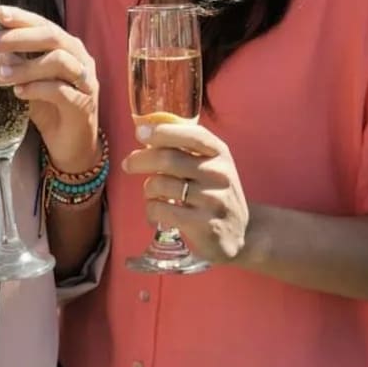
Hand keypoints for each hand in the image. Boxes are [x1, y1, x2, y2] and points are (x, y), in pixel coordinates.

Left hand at [0, 6, 100, 174]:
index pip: (43, 24)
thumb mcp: (20, 80)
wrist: (70, 144)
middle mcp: (78, 58)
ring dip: (26, 66)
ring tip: (0, 74)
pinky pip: (61, 91)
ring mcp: (84, 80)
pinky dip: (38, 89)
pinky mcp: (83, 104)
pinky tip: (19, 93)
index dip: (22, 17)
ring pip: (58, 62)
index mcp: (65, 46)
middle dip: (20, 38)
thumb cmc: (47, 106)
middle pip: (52, 37)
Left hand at [122, 119, 249, 263]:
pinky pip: (162, 210)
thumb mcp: (209, 167)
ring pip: (161, 185)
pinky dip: (151, 211)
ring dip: (148, 190)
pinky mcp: (204, 224)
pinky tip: (155, 214)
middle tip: (128, 164)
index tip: (140, 133)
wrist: (239, 234)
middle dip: (141, 160)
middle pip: (169, 159)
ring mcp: (213, 200)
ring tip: (152, 195)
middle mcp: (219, 174)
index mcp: (220, 154)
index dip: (164, 132)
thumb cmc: (213, 194)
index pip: (193, 135)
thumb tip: (145, 133)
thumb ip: (185, 150)